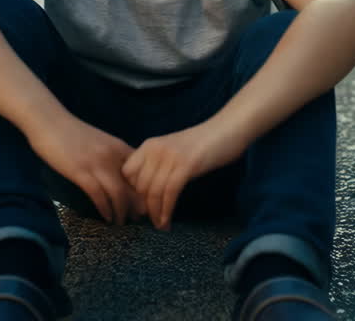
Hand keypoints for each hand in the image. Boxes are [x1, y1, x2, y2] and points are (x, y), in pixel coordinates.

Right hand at [28, 117, 143, 224]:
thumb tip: (121, 176)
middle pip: (134, 185)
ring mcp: (97, 164)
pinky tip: (106, 218)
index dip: (146, 190)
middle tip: (138, 219)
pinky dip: (105, 209)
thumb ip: (112, 156)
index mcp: (120, 147)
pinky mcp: (81, 172)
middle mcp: (113, 155)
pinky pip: (99, 196)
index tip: (146, 204)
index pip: (142, 172)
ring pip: (119, 194)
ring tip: (121, 223)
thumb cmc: (72, 133)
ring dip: (122, 212)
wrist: (49, 121)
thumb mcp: (99, 142)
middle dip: (138, 206)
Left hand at [122, 123, 242, 230]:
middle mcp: (155, 149)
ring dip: (155, 213)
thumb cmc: (203, 143)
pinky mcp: (186, 165)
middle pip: (139, 186)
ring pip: (153, 192)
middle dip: (143, 207)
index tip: (139, 208)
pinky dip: (167, 211)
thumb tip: (146, 193)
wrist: (228, 129)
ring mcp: (170, 157)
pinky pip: (170, 193)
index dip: (130, 193)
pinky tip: (167, 221)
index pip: (126, 174)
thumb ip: (158, 165)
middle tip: (150, 222)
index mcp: (149, 145)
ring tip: (160, 226)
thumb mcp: (173, 151)